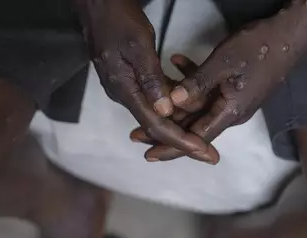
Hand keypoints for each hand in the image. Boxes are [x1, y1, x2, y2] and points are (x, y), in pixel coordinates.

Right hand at [75, 0, 211, 159]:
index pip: (157, 126)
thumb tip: (165, 111)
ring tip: (204, 138)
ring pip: (156, 114)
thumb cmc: (118, 19)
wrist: (96, 4)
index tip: (204, 152)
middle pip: (157, 127)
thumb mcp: (138, 46)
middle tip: (209, 153)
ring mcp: (125, 88)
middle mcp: (123, 95)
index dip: (182, 141)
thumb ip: (151, 79)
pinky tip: (188, 109)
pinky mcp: (129, 79)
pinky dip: (171, 106)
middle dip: (184, 141)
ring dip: (180, 125)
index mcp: (125, 90)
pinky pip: (152, 99)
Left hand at [135, 17, 294, 162]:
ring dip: (175, 102)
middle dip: (165, 127)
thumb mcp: (222, 64)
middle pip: (193, 127)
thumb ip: (196, 84)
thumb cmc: (260, 48)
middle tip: (136, 132)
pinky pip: (208, 91)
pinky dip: (192, 80)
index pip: (194, 138)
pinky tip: (176, 62)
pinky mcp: (235, 88)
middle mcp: (231, 112)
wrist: (291, 35)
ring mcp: (234, 100)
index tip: (149, 154)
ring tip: (152, 97)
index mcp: (229, 112)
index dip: (171, 147)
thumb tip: (172, 101)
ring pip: (198, 108)